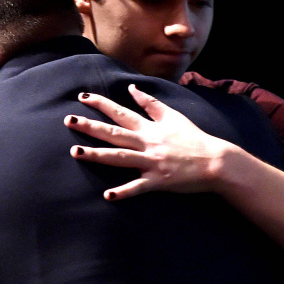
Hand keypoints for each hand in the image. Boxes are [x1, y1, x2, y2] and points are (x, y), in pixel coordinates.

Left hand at [64, 84, 233, 199]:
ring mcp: (152, 162)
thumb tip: (131, 88)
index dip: (101, 104)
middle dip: (90, 126)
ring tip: (76, 152)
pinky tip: (108, 196)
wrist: (215, 162)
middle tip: (68, 121)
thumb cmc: (193, 138)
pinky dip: (123, 192)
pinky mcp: (158, 181)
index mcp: (150, 127)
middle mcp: (148, 143)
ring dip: (97, 155)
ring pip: (120, 157)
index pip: (120, 112)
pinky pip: (138, 187)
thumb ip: (150, 102)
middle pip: (114, 133)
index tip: (81, 97)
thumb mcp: (173, 116)